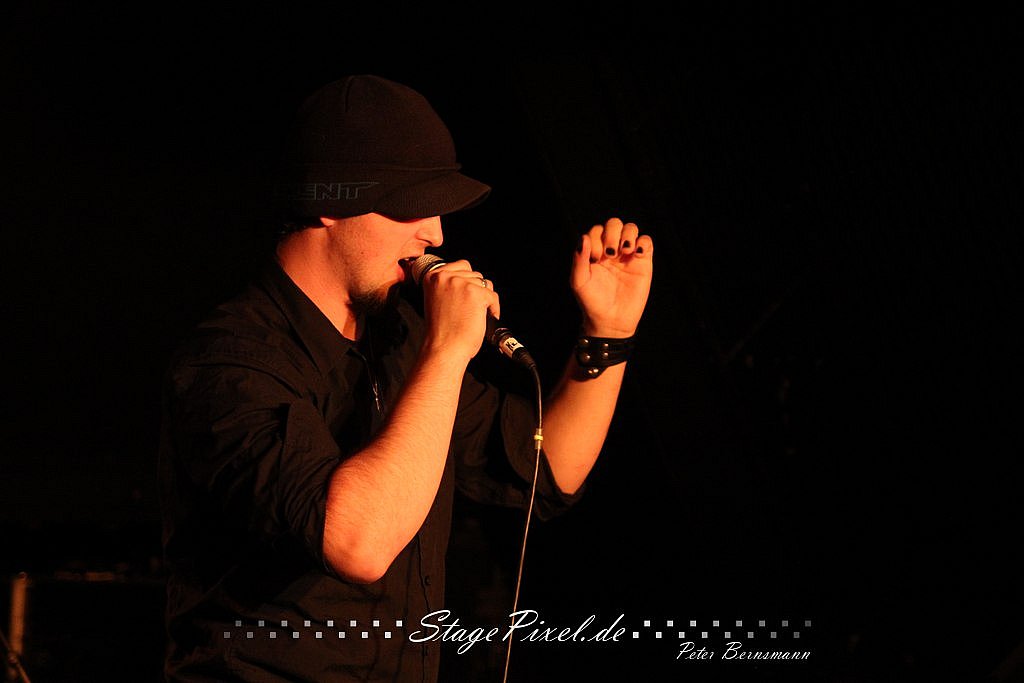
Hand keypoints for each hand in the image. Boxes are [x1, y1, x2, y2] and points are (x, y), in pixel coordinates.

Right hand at [419, 259, 499, 362]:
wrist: (444, 348)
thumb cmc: (441, 331)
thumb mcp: (437, 300)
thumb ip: (449, 287)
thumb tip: (469, 280)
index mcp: (433, 276)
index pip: (461, 266)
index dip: (468, 281)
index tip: (468, 294)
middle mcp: (445, 276)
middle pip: (474, 274)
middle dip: (477, 291)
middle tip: (471, 309)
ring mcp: (461, 283)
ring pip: (485, 284)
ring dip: (485, 299)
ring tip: (476, 315)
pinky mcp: (476, 293)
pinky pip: (493, 296)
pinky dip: (493, 309)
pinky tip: (483, 319)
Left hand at [571, 217, 652, 336]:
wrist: (611, 320)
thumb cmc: (592, 301)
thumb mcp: (579, 281)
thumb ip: (579, 259)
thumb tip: (584, 238)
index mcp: (595, 251)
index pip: (597, 230)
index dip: (596, 238)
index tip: (595, 259)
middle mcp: (611, 250)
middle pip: (614, 224)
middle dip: (612, 233)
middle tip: (610, 253)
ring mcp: (628, 255)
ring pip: (631, 229)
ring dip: (627, 235)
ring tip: (624, 251)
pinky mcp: (643, 262)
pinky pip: (646, 241)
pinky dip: (643, 242)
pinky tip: (636, 254)